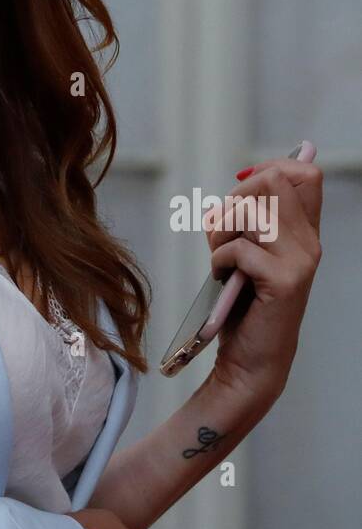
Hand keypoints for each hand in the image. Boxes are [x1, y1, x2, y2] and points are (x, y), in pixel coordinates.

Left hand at [203, 158, 322, 404]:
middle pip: (273, 181)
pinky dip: (220, 259)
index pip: (307, 174)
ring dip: (222, 229)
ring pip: (252, 211)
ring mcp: (300, 261)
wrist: (250, 360)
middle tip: (224, 231)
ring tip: (221, 254)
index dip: (270, 168)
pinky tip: (224, 278)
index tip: (244, 185)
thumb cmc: (243, 304)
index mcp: (304, 232)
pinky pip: (240, 248)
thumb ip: (250, 216)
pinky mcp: (285, 281)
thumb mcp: (247, 249)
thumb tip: (247, 176)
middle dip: (235, 200)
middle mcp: (309, 243)